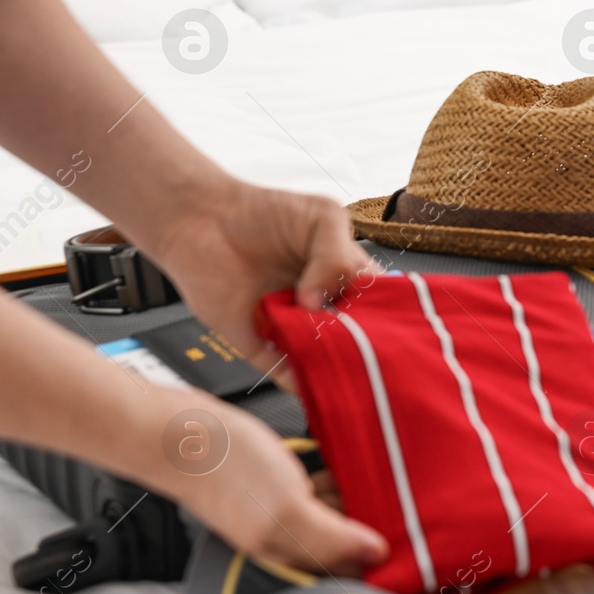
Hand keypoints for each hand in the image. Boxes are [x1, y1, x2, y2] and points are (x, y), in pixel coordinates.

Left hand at [137, 183, 379, 392]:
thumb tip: (320, 303)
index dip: (388, 316)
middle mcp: (324, 305)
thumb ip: (339, 257)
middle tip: (366, 349)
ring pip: (324, 359)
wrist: (200, 219)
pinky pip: (284, 373)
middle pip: (357, 338)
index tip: (393, 325)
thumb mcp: (322, 218)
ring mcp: (293, 327)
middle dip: (364, 346)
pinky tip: (308, 378)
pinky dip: (298, 382)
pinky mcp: (260, 345)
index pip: (379, 305)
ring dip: (333, 364)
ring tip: (337, 361)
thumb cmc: (260, 211)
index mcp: (345, 277)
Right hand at [146, 389, 385, 573]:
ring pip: (335, 508)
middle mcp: (287, 538)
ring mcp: (281, 510)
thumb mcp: (286, 509)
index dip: (378, 553)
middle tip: (398, 497)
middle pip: (346, 539)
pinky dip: (334, 472)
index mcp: (287, 556)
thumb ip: (333, 538)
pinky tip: (342, 458)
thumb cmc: (222, 470)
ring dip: (356, 492)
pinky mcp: (278, 483)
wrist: (179, 430)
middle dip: (372, 519)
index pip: (347, 569)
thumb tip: (376, 555)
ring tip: (377, 474)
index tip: (410, 533)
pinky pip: (319, 483)